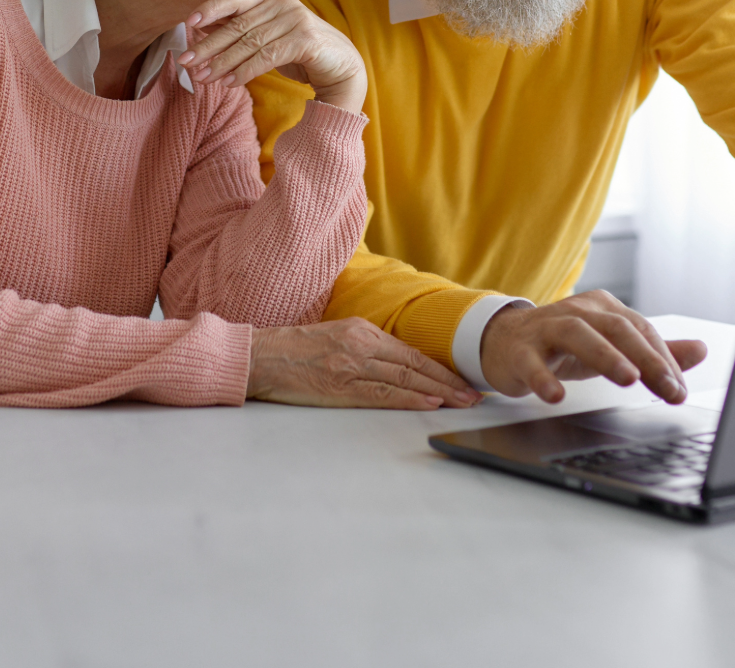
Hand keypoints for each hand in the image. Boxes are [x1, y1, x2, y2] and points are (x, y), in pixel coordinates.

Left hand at [180, 0, 367, 111]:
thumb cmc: (301, 53)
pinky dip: (245, 71)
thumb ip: (242, 31)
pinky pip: (266, 57)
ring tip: (203, 77)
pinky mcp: (305, 40)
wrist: (342, 69)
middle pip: (238, 25)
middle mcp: (284, 4)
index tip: (189, 22)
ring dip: (223, 62)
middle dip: (209, 45)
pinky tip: (229, 83)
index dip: (212, 7)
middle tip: (186, 61)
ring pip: (250, 42)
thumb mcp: (268, 39)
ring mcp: (296, 19)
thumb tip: (202, 29)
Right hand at [248, 319, 480, 409]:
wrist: (259, 357)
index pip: (411, 351)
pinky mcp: (339, 386)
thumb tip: (396, 364)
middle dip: (449, 381)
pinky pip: (382, 394)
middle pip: (415, 364)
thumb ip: (364, 347)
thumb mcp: (334, 337)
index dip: (441, 367)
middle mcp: (361, 344)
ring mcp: (351, 364)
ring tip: (463, 402)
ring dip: (439, 392)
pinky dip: (409, 399)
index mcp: (361, 330)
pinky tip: (429, 404)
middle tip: (475, 394)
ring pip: (405, 378)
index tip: (463, 379)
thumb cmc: (293, 350)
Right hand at [480, 290, 706, 404]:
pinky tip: (555, 395)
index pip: (641, 330)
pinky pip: (532, 361)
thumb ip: (653, 350)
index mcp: (603, 309)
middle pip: (616, 329)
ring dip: (605, 356)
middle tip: (667, 387)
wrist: (504, 341)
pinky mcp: (520, 349)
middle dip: (646, 359)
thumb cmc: (562, 345)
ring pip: (578, 334)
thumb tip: (700, 350)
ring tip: (627, 378)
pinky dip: (544, 377)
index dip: (663, 359)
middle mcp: (578, 312)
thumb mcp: (611, 346)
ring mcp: (546, 328)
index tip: (679, 390)